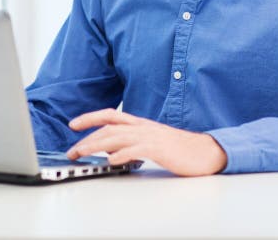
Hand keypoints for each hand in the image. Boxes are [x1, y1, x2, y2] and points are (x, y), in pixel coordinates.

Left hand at [66, 108, 226, 176]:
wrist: (204, 151)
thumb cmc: (179, 149)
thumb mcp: (151, 141)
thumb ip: (132, 142)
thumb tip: (111, 149)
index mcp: (140, 124)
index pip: (110, 115)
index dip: (90, 117)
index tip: (73, 124)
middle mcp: (143, 127)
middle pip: (109, 127)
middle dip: (87, 138)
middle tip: (72, 150)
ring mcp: (151, 136)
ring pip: (117, 137)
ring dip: (96, 145)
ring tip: (82, 154)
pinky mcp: (159, 149)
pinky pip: (136, 149)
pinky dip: (121, 154)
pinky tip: (110, 161)